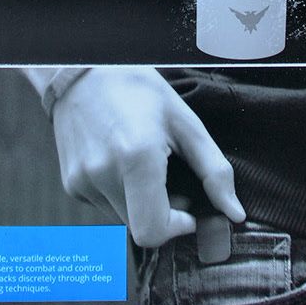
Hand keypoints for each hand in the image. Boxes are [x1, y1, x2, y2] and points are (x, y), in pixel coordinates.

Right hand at [50, 67, 245, 247]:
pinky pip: (104, 206)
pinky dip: (119, 195)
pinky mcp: (70, 183)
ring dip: (139, 205)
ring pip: (122, 219)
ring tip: (143, 166)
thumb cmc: (139, 92)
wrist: (85, 72)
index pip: (153, 232)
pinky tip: (120, 163)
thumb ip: (214, 171)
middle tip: (169, 181)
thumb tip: (235, 213)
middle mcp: (103, 174)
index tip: (187, 208)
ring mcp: (82, 181)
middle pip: (140, 228)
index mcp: (137, 159)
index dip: (176, 228)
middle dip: (161, 214)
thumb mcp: (186, 124)